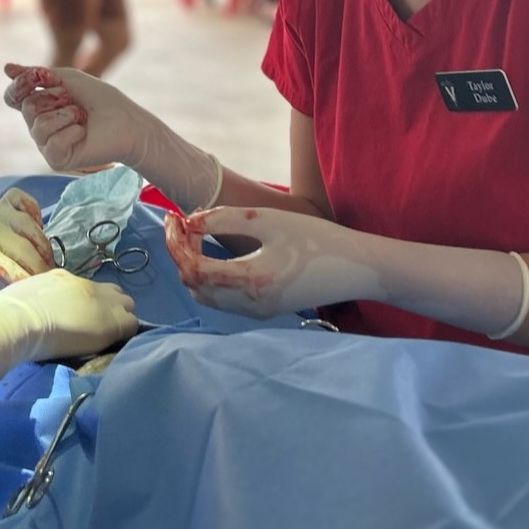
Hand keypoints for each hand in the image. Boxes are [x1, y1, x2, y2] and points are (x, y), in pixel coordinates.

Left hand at [0, 188, 54, 299]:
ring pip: (29, 226)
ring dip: (44, 249)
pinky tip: (36, 232)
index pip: (4, 267)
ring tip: (47, 266)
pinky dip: (35, 214)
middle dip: (39, 270)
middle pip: (22, 248)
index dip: (24, 281)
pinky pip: (23, 200)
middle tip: (48, 286)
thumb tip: (30, 292)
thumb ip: (0, 289)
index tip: (38, 294)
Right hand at [0, 268, 137, 392]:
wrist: (19, 319)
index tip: (82, 317)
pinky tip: (117, 346)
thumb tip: (29, 312)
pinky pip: (132, 325)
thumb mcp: (24, 299)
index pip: (87, 288)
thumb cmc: (11, 313)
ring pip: (128, 306)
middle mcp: (86, 285)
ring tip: (110, 338)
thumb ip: (34, 302)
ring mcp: (102, 302)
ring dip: (121, 319)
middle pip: (113, 292)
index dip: (90, 302)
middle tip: (100, 327)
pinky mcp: (113, 322)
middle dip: (111, 307)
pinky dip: (126, 334)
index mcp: (63, 278)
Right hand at [2, 63, 142, 172]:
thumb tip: (6, 68)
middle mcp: (38, 126)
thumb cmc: (99, 99)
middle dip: (54, 98)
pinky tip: (83, 132)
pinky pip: (51, 143)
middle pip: (27, 108)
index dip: (21, 85)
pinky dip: (71, 132)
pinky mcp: (57, 160)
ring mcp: (46, 144)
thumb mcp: (66, 79)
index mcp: (39, 106)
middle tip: (75, 102)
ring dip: (66, 114)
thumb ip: (36, 75)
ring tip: (82, 118)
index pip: (12, 96)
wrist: (126, 120)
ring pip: (38, 126)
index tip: (42, 77)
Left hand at [165, 208, 528, 336]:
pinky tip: (211, 253)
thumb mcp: (269, 219)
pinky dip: (208, 277)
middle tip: (178, 222)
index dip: (174, 242)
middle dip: (178, 253)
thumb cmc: (317, 239)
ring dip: (191, 266)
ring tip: (192, 235)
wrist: (356, 268)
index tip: (172, 216)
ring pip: (205, 296)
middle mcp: (248, 303)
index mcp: (249, 280)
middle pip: (193, 284)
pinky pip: (221, 300)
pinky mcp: (262, 310)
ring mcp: (255, 311)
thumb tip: (188, 220)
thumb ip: (224, 219)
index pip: (192, 267)